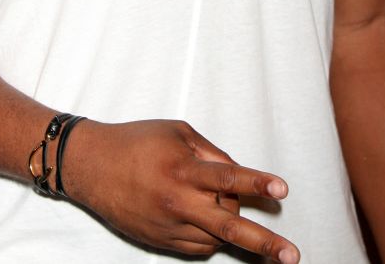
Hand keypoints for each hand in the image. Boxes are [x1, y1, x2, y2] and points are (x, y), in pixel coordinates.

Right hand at [60, 118, 299, 260]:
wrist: (92, 167)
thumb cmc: (136, 141)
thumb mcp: (176, 132)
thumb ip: (210, 152)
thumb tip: (236, 174)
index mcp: (182, 168)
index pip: (228, 177)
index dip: (257, 184)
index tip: (282, 190)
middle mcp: (178, 201)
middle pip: (229, 225)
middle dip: (264, 242)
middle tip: (292, 254)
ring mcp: (169, 227)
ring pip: (217, 238)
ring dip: (229, 226)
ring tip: (225, 208)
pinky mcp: (161, 243)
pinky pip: (198, 247)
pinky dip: (209, 235)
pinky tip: (204, 217)